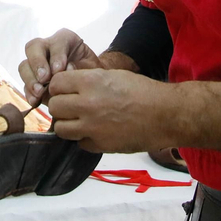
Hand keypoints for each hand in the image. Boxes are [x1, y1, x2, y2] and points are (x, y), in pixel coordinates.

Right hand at [19, 28, 102, 104]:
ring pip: (24, 66)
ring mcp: (37, 64)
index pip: (56, 42)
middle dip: (37, 63)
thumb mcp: (92, 68)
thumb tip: (66, 69)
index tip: (59, 70)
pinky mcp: (33, 81)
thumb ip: (81, 67)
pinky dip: (29, 93)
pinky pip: (25, 84)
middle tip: (44, 79)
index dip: (56, 55)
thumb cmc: (92, 72)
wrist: (91, 86)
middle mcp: (47, 48)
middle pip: (33, 48)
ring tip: (39, 92)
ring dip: (30, 79)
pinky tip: (35, 101)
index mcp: (64, 40)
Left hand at [45, 69, 177, 153]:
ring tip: (80, 121)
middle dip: (60, 106)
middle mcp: (87, 104)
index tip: (64, 90)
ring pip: (60, 128)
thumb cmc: (143, 92)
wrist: (166, 115)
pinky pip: (79, 143)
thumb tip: (69, 86)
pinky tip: (96, 132)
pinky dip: (84, 139)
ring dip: (67, 124)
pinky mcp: (100, 145)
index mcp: (90, 82)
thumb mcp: (113, 75)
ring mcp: (92, 127)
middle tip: (71, 107)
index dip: (59, 87)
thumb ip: (88, 80)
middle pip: (54, 106)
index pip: (56, 84)